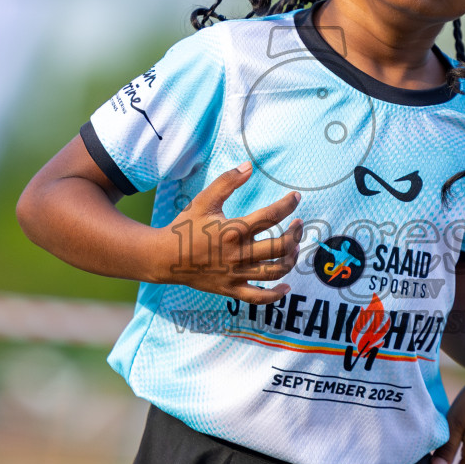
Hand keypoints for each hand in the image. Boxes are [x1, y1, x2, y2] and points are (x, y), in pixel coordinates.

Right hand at [162, 161, 301, 303]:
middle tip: (299, 225)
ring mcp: (236, 273)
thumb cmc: (185, 226)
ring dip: (290, 260)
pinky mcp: (231, 288)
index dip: (288, 205)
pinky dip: (275, 295)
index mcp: (234, 230)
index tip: (296, 198)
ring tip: (293, 249)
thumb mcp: (204, 200)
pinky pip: (258, 297)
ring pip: (275, 271)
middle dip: (295, 235)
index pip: (270, 216)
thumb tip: (249, 166)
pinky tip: (286, 287)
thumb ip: (227, 182)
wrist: (165, 257)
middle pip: (280, 246)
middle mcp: (238, 253)